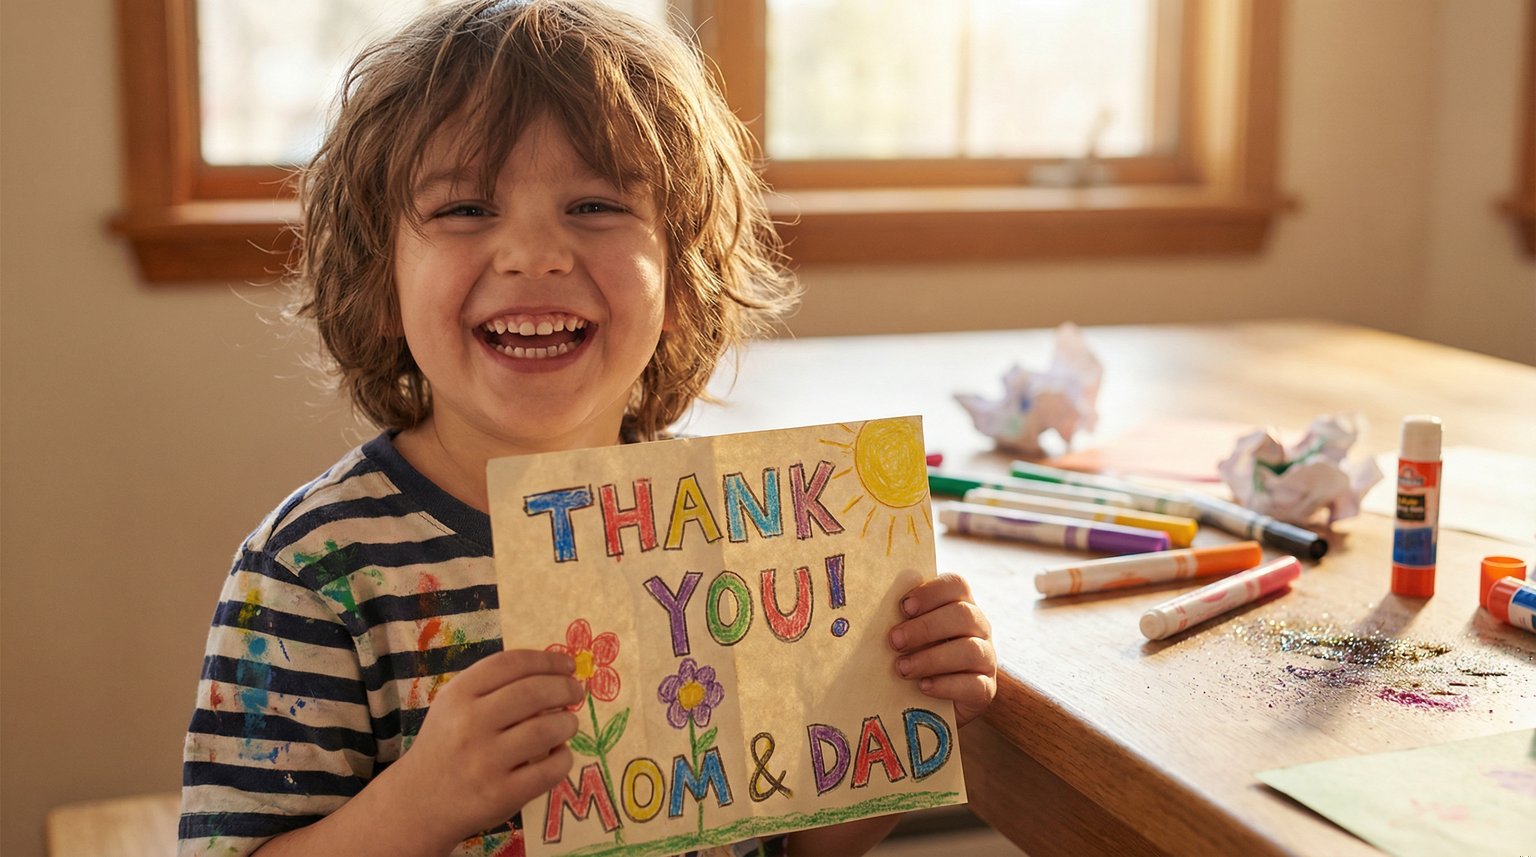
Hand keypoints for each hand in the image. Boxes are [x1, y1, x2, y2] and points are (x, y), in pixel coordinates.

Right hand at [390, 649, 582, 847]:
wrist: (419, 804)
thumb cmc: (446, 745)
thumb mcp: (455, 705)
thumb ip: (495, 686)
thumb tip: (554, 673)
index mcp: (458, 695)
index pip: (511, 664)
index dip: (547, 660)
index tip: (567, 665)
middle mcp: (470, 724)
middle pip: (534, 692)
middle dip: (565, 688)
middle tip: (575, 693)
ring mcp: (485, 762)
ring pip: (546, 730)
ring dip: (568, 722)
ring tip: (567, 724)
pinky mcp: (502, 795)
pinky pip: (550, 770)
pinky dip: (564, 758)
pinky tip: (559, 755)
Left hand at [888, 573, 996, 727]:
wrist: (930, 704)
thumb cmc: (913, 657)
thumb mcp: (907, 635)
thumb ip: (898, 621)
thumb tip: (864, 612)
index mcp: (959, 604)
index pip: (956, 585)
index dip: (931, 592)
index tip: (903, 607)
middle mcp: (978, 627)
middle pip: (963, 615)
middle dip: (926, 627)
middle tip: (895, 641)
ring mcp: (986, 658)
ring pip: (970, 650)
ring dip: (932, 658)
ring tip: (902, 668)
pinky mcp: (986, 689)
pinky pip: (974, 685)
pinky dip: (946, 685)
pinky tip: (923, 687)